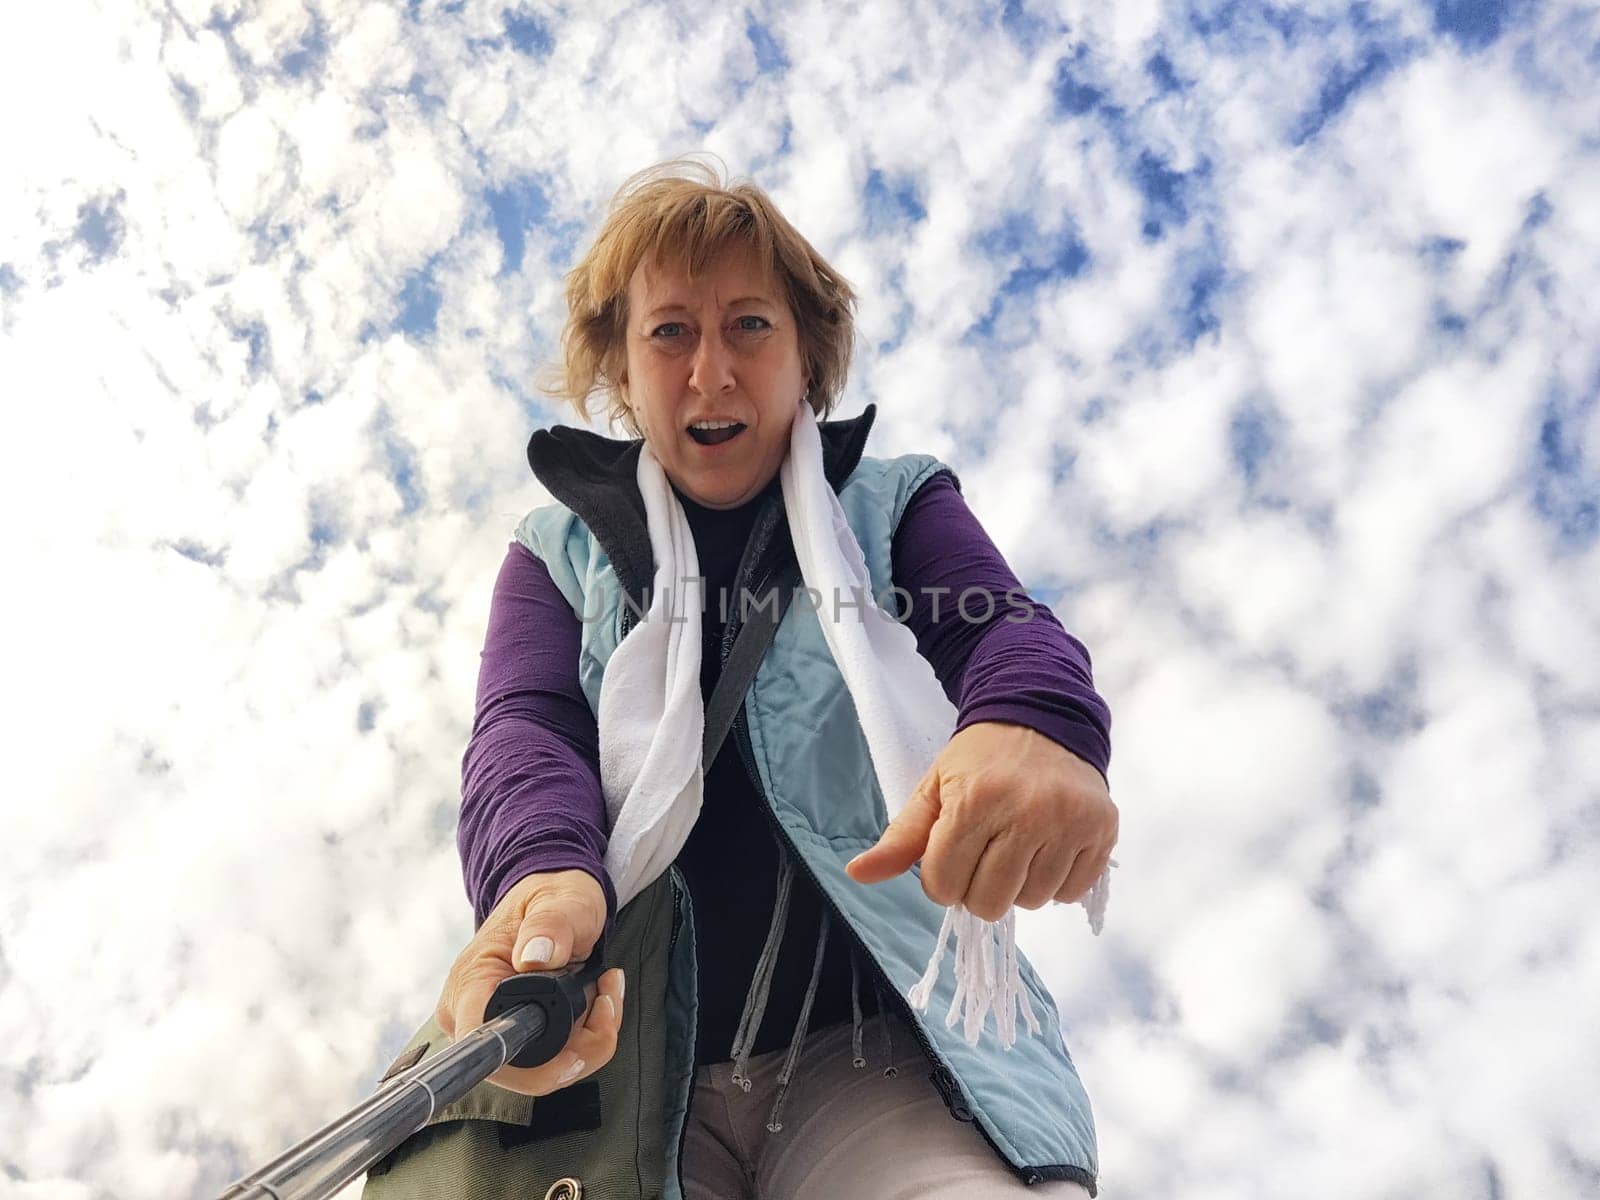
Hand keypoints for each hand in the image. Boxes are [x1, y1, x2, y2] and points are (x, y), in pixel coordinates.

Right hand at [434, 868, 625, 1096]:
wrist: (551, 895)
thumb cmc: (552, 893)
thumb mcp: (562, 900)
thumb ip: (551, 925)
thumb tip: (536, 957)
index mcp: (472, 983)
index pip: (490, 1049)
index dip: (535, 1066)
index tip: (578, 1050)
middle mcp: (471, 1014)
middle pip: (525, 1071)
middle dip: (579, 1047)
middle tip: (608, 997)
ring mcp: (492, 1027)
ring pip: (546, 1069)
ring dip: (589, 1038)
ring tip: (606, 988)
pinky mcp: (516, 1033)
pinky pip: (554, 1058)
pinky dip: (586, 1036)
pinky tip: (599, 999)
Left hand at [844, 721, 1117, 921]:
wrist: (1043, 717)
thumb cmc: (980, 759)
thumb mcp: (934, 788)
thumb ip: (900, 838)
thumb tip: (857, 874)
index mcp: (976, 800)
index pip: (945, 885)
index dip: (942, 877)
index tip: (951, 852)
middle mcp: (1027, 812)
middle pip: (988, 902)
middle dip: (976, 887)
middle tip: (984, 854)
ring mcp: (1070, 823)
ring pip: (1031, 902)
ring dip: (1017, 885)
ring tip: (1017, 847)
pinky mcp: (1102, 830)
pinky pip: (1070, 893)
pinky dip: (1054, 881)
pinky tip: (1046, 848)